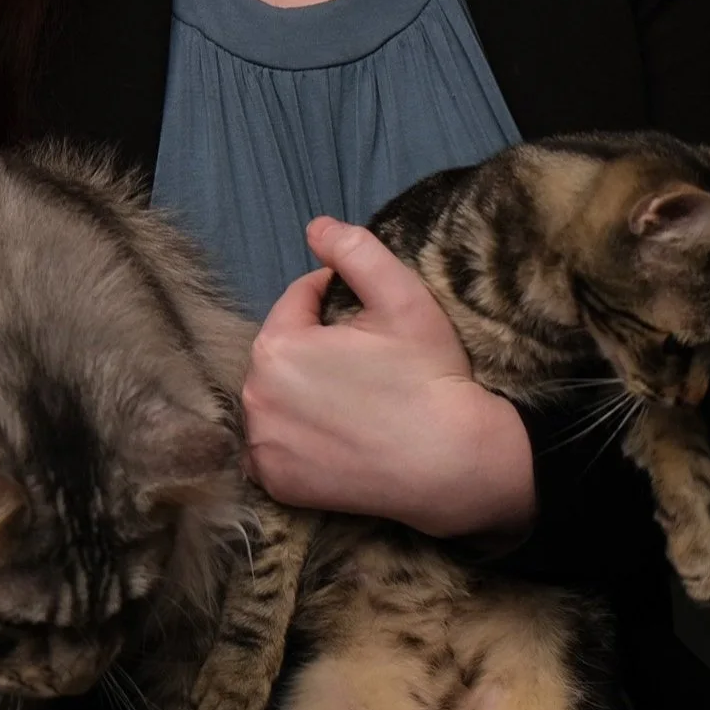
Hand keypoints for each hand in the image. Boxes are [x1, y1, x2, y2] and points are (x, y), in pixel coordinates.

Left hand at [241, 216, 535, 540]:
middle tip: (362, 358)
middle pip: (282, 350)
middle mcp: (255, 397)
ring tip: (349, 395)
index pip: (297, 301)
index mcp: (277, 346)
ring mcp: (263, 446)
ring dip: (299, 387)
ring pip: (274, 395)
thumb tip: (315, 227)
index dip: (332, 299)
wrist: (454, 463)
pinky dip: (292, 436)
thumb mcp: (402, 296)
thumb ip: (355, 251)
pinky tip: (330, 433)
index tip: (368, 318)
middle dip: (313, 344)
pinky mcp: (276, 483)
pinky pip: (274, 444)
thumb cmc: (429, 375)